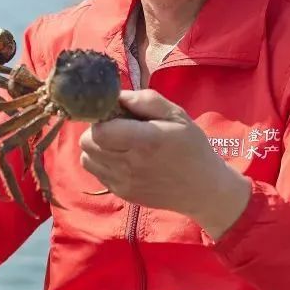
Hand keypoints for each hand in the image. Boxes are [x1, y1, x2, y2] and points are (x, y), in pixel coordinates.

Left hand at [79, 90, 250, 238]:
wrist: (202, 189)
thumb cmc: (191, 147)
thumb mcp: (177, 115)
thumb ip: (146, 101)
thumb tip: (118, 96)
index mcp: (146, 141)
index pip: (99, 130)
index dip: (102, 117)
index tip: (116, 114)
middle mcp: (130, 164)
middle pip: (88, 143)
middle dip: (97, 130)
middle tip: (116, 127)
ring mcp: (124, 182)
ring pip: (86, 158)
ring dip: (96, 147)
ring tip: (118, 143)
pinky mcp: (122, 193)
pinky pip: (97, 173)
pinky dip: (102, 162)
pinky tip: (123, 158)